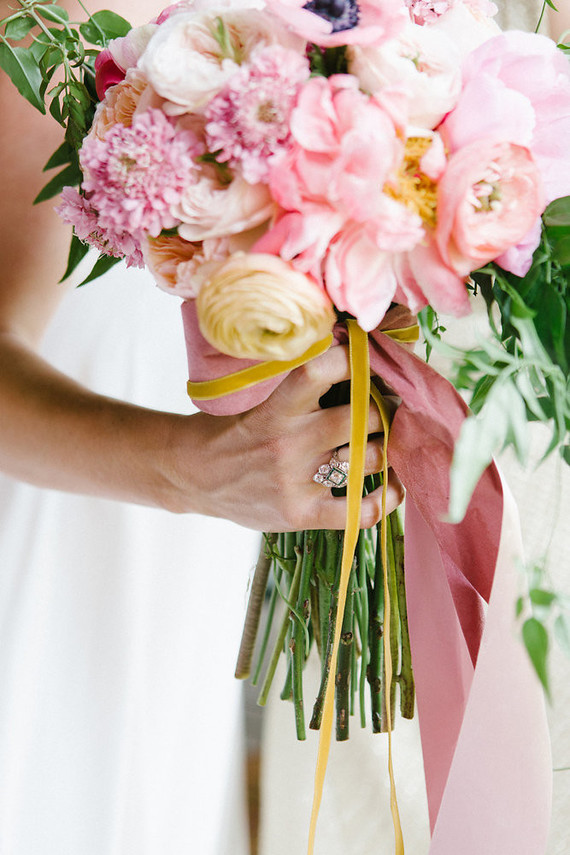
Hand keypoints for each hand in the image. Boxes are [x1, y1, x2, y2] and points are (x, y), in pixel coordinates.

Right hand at [165, 343, 403, 530]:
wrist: (193, 477)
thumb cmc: (231, 431)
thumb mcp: (255, 398)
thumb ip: (298, 385)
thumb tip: (348, 351)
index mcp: (275, 408)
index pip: (318, 371)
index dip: (352, 359)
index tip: (369, 356)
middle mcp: (289, 444)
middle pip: (361, 418)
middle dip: (386, 408)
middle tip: (394, 404)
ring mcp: (296, 483)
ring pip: (367, 460)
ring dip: (390, 449)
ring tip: (394, 441)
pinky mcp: (300, 515)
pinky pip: (359, 511)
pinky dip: (385, 500)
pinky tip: (392, 486)